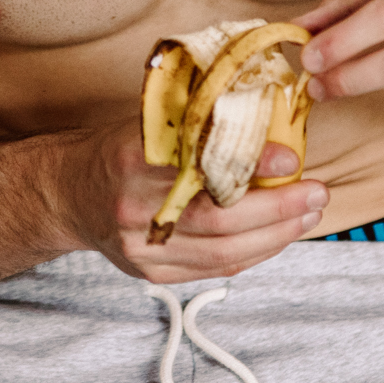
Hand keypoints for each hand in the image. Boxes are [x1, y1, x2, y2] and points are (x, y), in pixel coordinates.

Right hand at [66, 121, 328, 284]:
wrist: (67, 192)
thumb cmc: (116, 149)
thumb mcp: (148, 122)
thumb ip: (197, 123)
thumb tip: (265, 111)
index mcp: (130, 158)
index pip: (199, 164)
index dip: (250, 165)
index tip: (291, 155)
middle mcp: (133, 206)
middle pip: (218, 220)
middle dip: (278, 209)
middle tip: (316, 192)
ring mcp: (141, 246)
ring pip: (222, 252)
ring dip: (275, 236)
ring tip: (308, 214)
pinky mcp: (150, 271)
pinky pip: (214, 268)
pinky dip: (253, 253)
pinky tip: (277, 236)